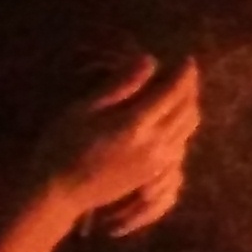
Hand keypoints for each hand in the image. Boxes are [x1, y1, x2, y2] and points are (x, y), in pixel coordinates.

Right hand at [33, 55, 201, 224]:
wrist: (60, 192)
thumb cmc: (63, 146)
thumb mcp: (84, 109)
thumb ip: (120, 85)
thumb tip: (150, 60)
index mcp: (136, 124)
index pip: (174, 92)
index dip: (185, 74)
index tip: (188, 60)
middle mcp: (156, 143)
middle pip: (188, 109)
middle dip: (191, 88)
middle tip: (186, 74)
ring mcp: (159, 161)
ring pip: (189, 128)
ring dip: (191, 107)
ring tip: (183, 93)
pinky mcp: (156, 173)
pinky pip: (182, 144)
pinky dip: (184, 127)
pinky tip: (172, 120)